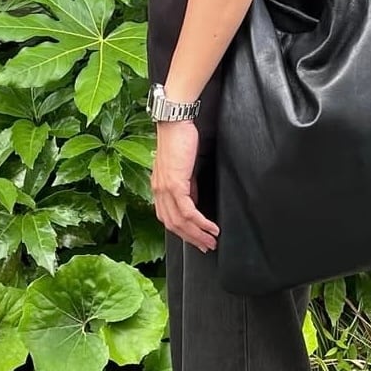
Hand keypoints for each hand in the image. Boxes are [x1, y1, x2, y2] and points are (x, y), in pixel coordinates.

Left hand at [151, 120, 219, 251]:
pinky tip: (211, 228)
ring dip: (197, 234)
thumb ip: (186, 186)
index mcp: (159, 188)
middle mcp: (158, 191)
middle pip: (173, 225)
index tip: (198, 240)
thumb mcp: (183, 168)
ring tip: (212, 241)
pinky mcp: (175, 184)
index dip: (183, 233)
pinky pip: (188, 211)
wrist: (175, 123)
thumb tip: (193, 200)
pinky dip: (200, 222)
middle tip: (207, 247)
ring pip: (180, 222)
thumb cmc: (179, 139)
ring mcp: (165, 189)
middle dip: (192, 239)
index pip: (169, 218)